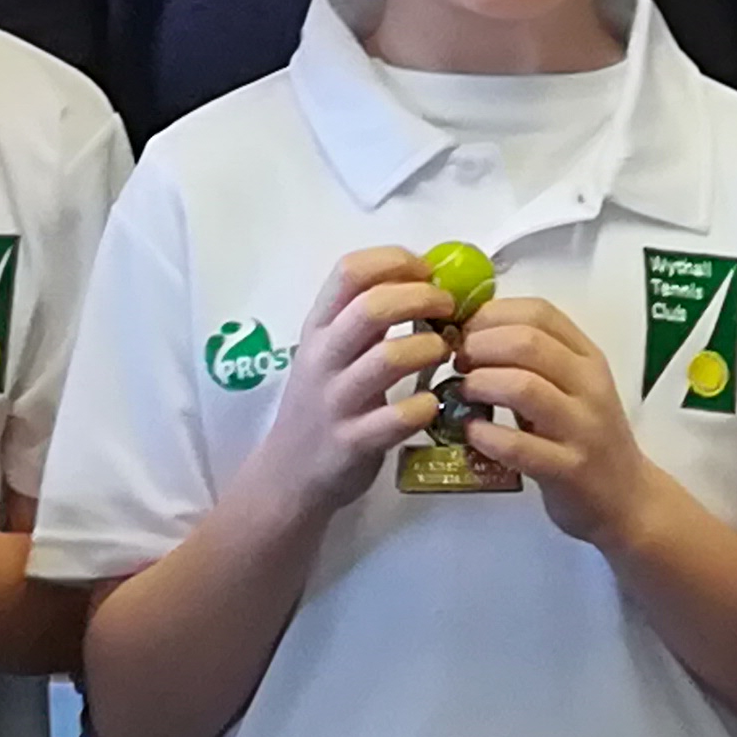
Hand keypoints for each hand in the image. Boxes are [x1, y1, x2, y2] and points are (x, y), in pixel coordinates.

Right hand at [253, 248, 456, 522]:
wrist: (288, 475)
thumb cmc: (322, 402)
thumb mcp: (330, 351)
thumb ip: (366, 318)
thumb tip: (426, 280)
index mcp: (318, 327)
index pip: (349, 271)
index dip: (396, 262)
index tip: (427, 271)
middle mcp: (322, 358)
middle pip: (372, 307)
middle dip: (421, 297)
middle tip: (448, 307)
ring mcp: (335, 402)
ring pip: (388, 358)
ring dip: (429, 348)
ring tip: (443, 352)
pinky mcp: (352, 442)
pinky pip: (399, 417)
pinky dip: (425, 405)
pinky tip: (431, 403)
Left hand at [453, 298, 653, 550]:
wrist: (627, 497)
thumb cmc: (586, 436)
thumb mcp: (571, 388)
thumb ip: (532, 361)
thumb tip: (469, 334)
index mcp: (587, 357)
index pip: (539, 312)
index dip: (492, 314)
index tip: (465, 331)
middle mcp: (589, 385)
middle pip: (527, 342)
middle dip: (480, 345)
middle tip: (459, 363)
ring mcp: (581, 428)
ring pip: (523, 386)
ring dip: (480, 384)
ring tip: (464, 394)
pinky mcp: (568, 469)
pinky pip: (517, 445)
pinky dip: (485, 434)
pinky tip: (472, 432)